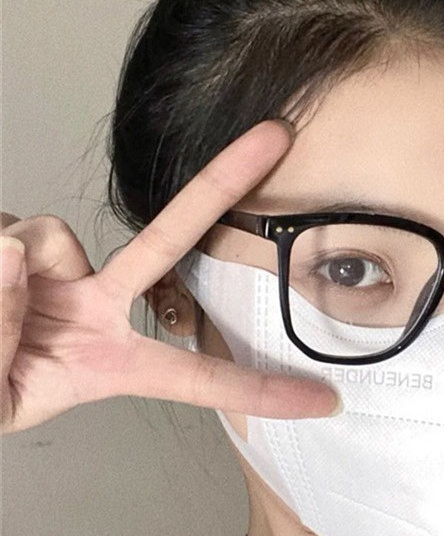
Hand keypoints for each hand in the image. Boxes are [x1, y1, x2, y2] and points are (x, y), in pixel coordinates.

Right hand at [0, 121, 337, 433]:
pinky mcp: (23, 242)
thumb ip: (4, 345)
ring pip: (52, 236)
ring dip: (11, 275)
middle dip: (221, 188)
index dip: (260, 389)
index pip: (199, 378)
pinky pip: (12, 231)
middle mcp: (102, 307)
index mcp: (114, 364)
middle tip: (278, 138)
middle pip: (170, 242)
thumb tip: (16, 257)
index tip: (321, 397)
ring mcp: (66, 271)